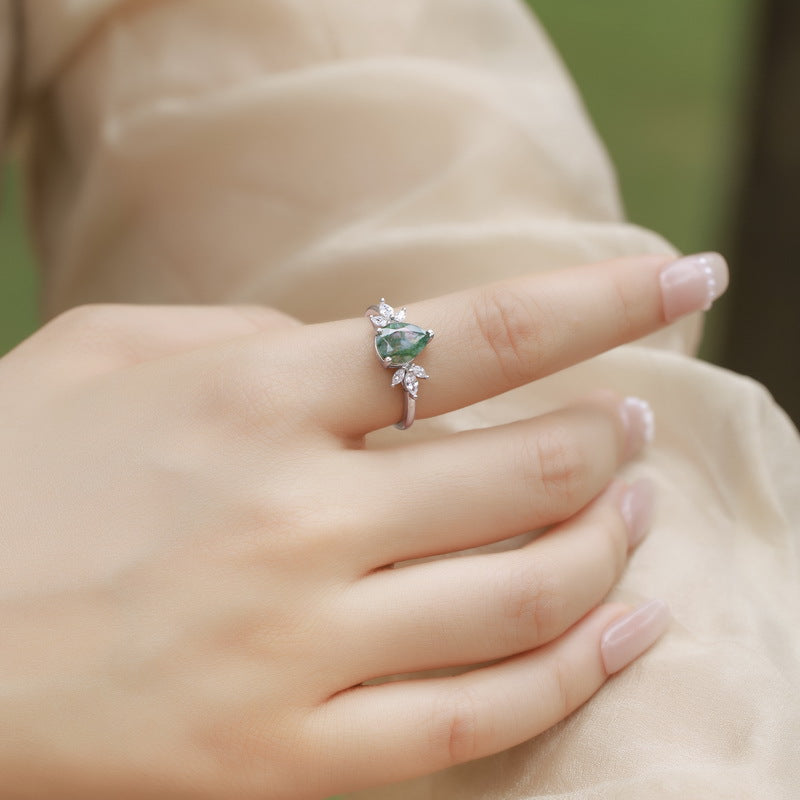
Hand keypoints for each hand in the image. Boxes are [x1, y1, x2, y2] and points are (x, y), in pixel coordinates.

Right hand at [0, 252, 725, 797]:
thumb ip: (243, 335)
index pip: (478, 331)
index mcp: (255, 395)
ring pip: (526, 592)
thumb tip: (363, 347)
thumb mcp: (109, 355)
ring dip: (612, 538)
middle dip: (611, 434)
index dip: (605, 297)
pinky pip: (480, 715)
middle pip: (530, 465)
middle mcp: (298, 513)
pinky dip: (580, 668)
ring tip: (640, 505)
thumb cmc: (9, 474)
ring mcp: (300, 642)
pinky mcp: (289, 753)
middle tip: (635, 419)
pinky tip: (635, 624)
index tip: (687, 279)